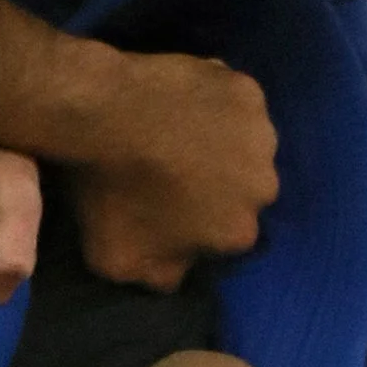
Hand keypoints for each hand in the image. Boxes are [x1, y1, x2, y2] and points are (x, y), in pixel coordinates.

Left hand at [66, 49, 279, 293]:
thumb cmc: (111, 192)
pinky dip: (217, 102)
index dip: (198, 222)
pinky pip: (235, 101)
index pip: (226, 235)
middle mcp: (263, 186)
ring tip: (177, 132)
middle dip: (218, 183)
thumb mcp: (120, 262)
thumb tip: (180, 271)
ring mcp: (259, 134)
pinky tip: (183, 101)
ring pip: (245, 146)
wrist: (104, 113)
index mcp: (240, 232)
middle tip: (173, 168)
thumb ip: (163, 277)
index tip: (168, 206)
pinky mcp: (246, 89)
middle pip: (243, 190)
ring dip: (222, 142)